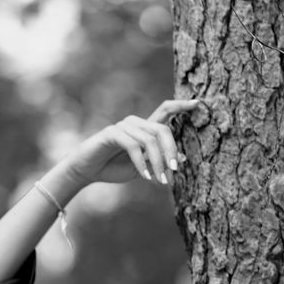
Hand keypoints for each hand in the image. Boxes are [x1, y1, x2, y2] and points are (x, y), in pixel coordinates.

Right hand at [60, 99, 202, 187]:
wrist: (85, 171)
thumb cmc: (112, 168)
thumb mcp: (142, 168)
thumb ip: (159, 162)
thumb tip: (183, 160)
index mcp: (144, 128)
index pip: (165, 110)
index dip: (181, 105)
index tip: (198, 103)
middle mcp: (135, 123)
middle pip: (162, 128)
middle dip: (172, 150)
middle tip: (175, 170)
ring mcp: (123, 126)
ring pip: (150, 140)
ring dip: (158, 162)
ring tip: (160, 180)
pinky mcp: (111, 133)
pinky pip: (133, 146)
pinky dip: (141, 163)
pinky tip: (145, 176)